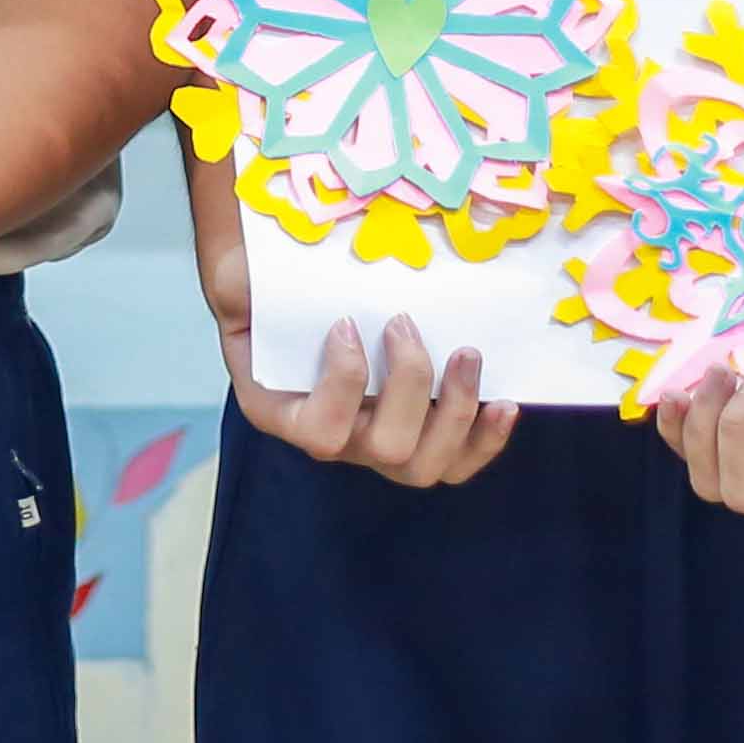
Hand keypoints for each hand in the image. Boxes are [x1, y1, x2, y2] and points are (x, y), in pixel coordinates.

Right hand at [236, 306, 517, 486]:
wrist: (296, 299)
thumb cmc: (269, 291)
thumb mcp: (241, 283)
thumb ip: (240, 286)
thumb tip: (248, 278)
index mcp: (284, 415)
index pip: (320, 431)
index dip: (343, 385)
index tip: (346, 324)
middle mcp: (336, 442)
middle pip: (385, 449)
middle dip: (408, 387)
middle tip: (405, 325)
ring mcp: (381, 445)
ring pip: (426, 464)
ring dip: (454, 411)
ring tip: (467, 354)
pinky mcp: (422, 436)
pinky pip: (458, 462)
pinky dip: (486, 439)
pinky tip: (504, 402)